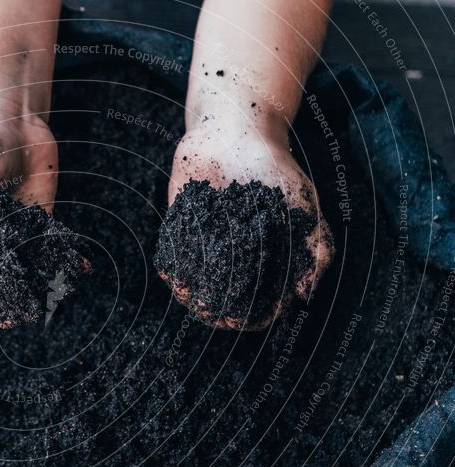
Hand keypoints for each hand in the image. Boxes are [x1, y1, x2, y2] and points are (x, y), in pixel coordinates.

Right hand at [0, 104, 57, 326]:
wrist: (7, 116)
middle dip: (7, 301)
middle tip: (28, 314)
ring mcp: (7, 235)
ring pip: (21, 273)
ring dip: (36, 289)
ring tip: (52, 299)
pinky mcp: (35, 224)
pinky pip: (48, 251)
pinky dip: (63, 262)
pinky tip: (79, 269)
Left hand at [163, 123, 333, 329]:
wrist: (235, 130)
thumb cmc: (274, 169)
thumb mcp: (302, 206)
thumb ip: (313, 249)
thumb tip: (303, 295)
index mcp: (263, 261)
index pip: (259, 304)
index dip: (253, 317)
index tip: (246, 319)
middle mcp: (233, 259)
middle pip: (223, 301)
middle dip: (217, 312)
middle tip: (212, 311)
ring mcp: (205, 247)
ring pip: (195, 286)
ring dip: (190, 297)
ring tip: (190, 296)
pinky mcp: (179, 230)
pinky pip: (172, 258)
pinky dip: (171, 270)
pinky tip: (172, 275)